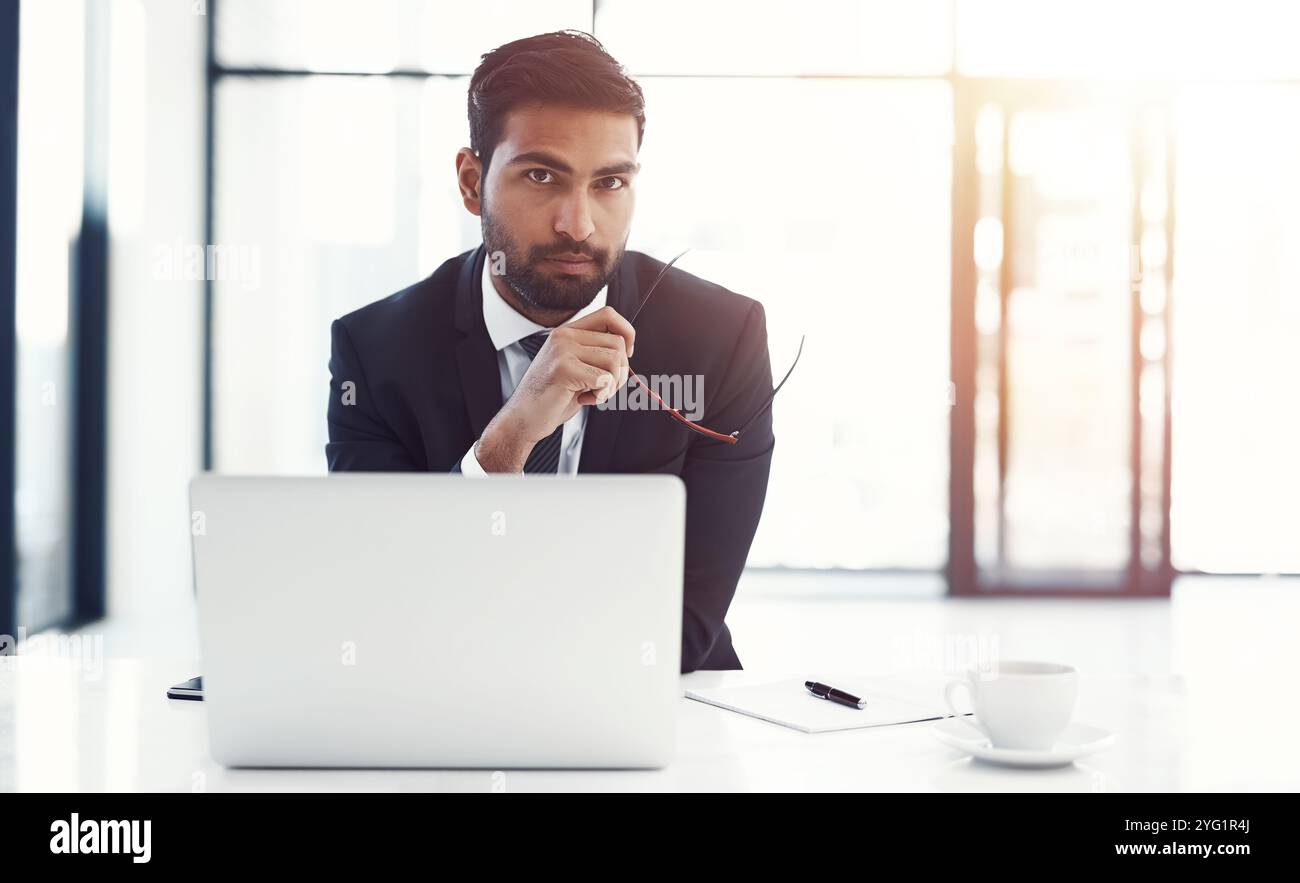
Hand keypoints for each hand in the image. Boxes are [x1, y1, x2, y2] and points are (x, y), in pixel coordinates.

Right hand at [474, 306, 635, 471]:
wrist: (523, 419)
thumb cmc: (551, 397)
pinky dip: (601, 395)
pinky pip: (604, 379)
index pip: (609, 315)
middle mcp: (564, 336)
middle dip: (620, 371)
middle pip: (617, 343)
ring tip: (592, 393)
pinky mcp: (563, 369)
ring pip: (614, 361)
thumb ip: (595, 353)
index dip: (626, 333)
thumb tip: (626, 348)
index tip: (626, 355)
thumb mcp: (575, 367)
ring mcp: (562, 350)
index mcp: (567, 332)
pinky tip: (584, 399)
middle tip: (603, 388)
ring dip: (611, 385)